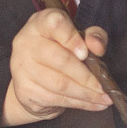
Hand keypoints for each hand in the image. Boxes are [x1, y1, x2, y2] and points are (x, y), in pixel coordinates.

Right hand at [2, 10, 108, 125]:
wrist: (32, 76)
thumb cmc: (60, 50)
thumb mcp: (79, 36)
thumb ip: (93, 36)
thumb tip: (97, 47)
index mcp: (41, 23)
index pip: (54, 24)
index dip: (72, 38)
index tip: (86, 53)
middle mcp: (27, 43)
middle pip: (60, 59)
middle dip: (86, 76)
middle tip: (103, 86)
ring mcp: (22, 68)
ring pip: (59, 84)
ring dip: (86, 94)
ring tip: (104, 98)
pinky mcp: (25, 90)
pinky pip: (56, 99)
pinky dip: (78, 103)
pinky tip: (93, 104)